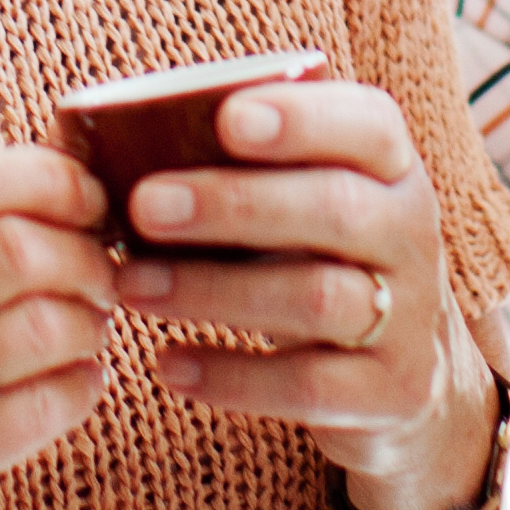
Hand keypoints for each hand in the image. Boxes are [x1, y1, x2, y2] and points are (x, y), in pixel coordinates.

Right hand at [0, 147, 116, 509]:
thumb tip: (46, 178)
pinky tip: (70, 381)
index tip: (82, 194)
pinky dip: (82, 385)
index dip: (44, 177)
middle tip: (100, 268)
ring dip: (89, 320)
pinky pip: (50, 402)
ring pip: (45, 321)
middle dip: (83, 251)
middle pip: (15, 245)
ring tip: (86, 326)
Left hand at [106, 76, 483, 509]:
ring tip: (132, 286)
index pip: (368, 124)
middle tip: (144, 205)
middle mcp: (413, 233)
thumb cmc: (312, 256)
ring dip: (213, 290)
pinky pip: (308, 386)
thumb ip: (233, 167)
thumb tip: (96, 139)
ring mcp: (411, 317)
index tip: (226, 118)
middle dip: (235, 204)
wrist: (403, 371)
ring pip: (317, 298)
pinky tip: (168, 365)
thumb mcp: (296, 202)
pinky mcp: (392, 392)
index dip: (302, 118)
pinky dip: (231, 376)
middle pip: (335, 208)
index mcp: (391, 167)